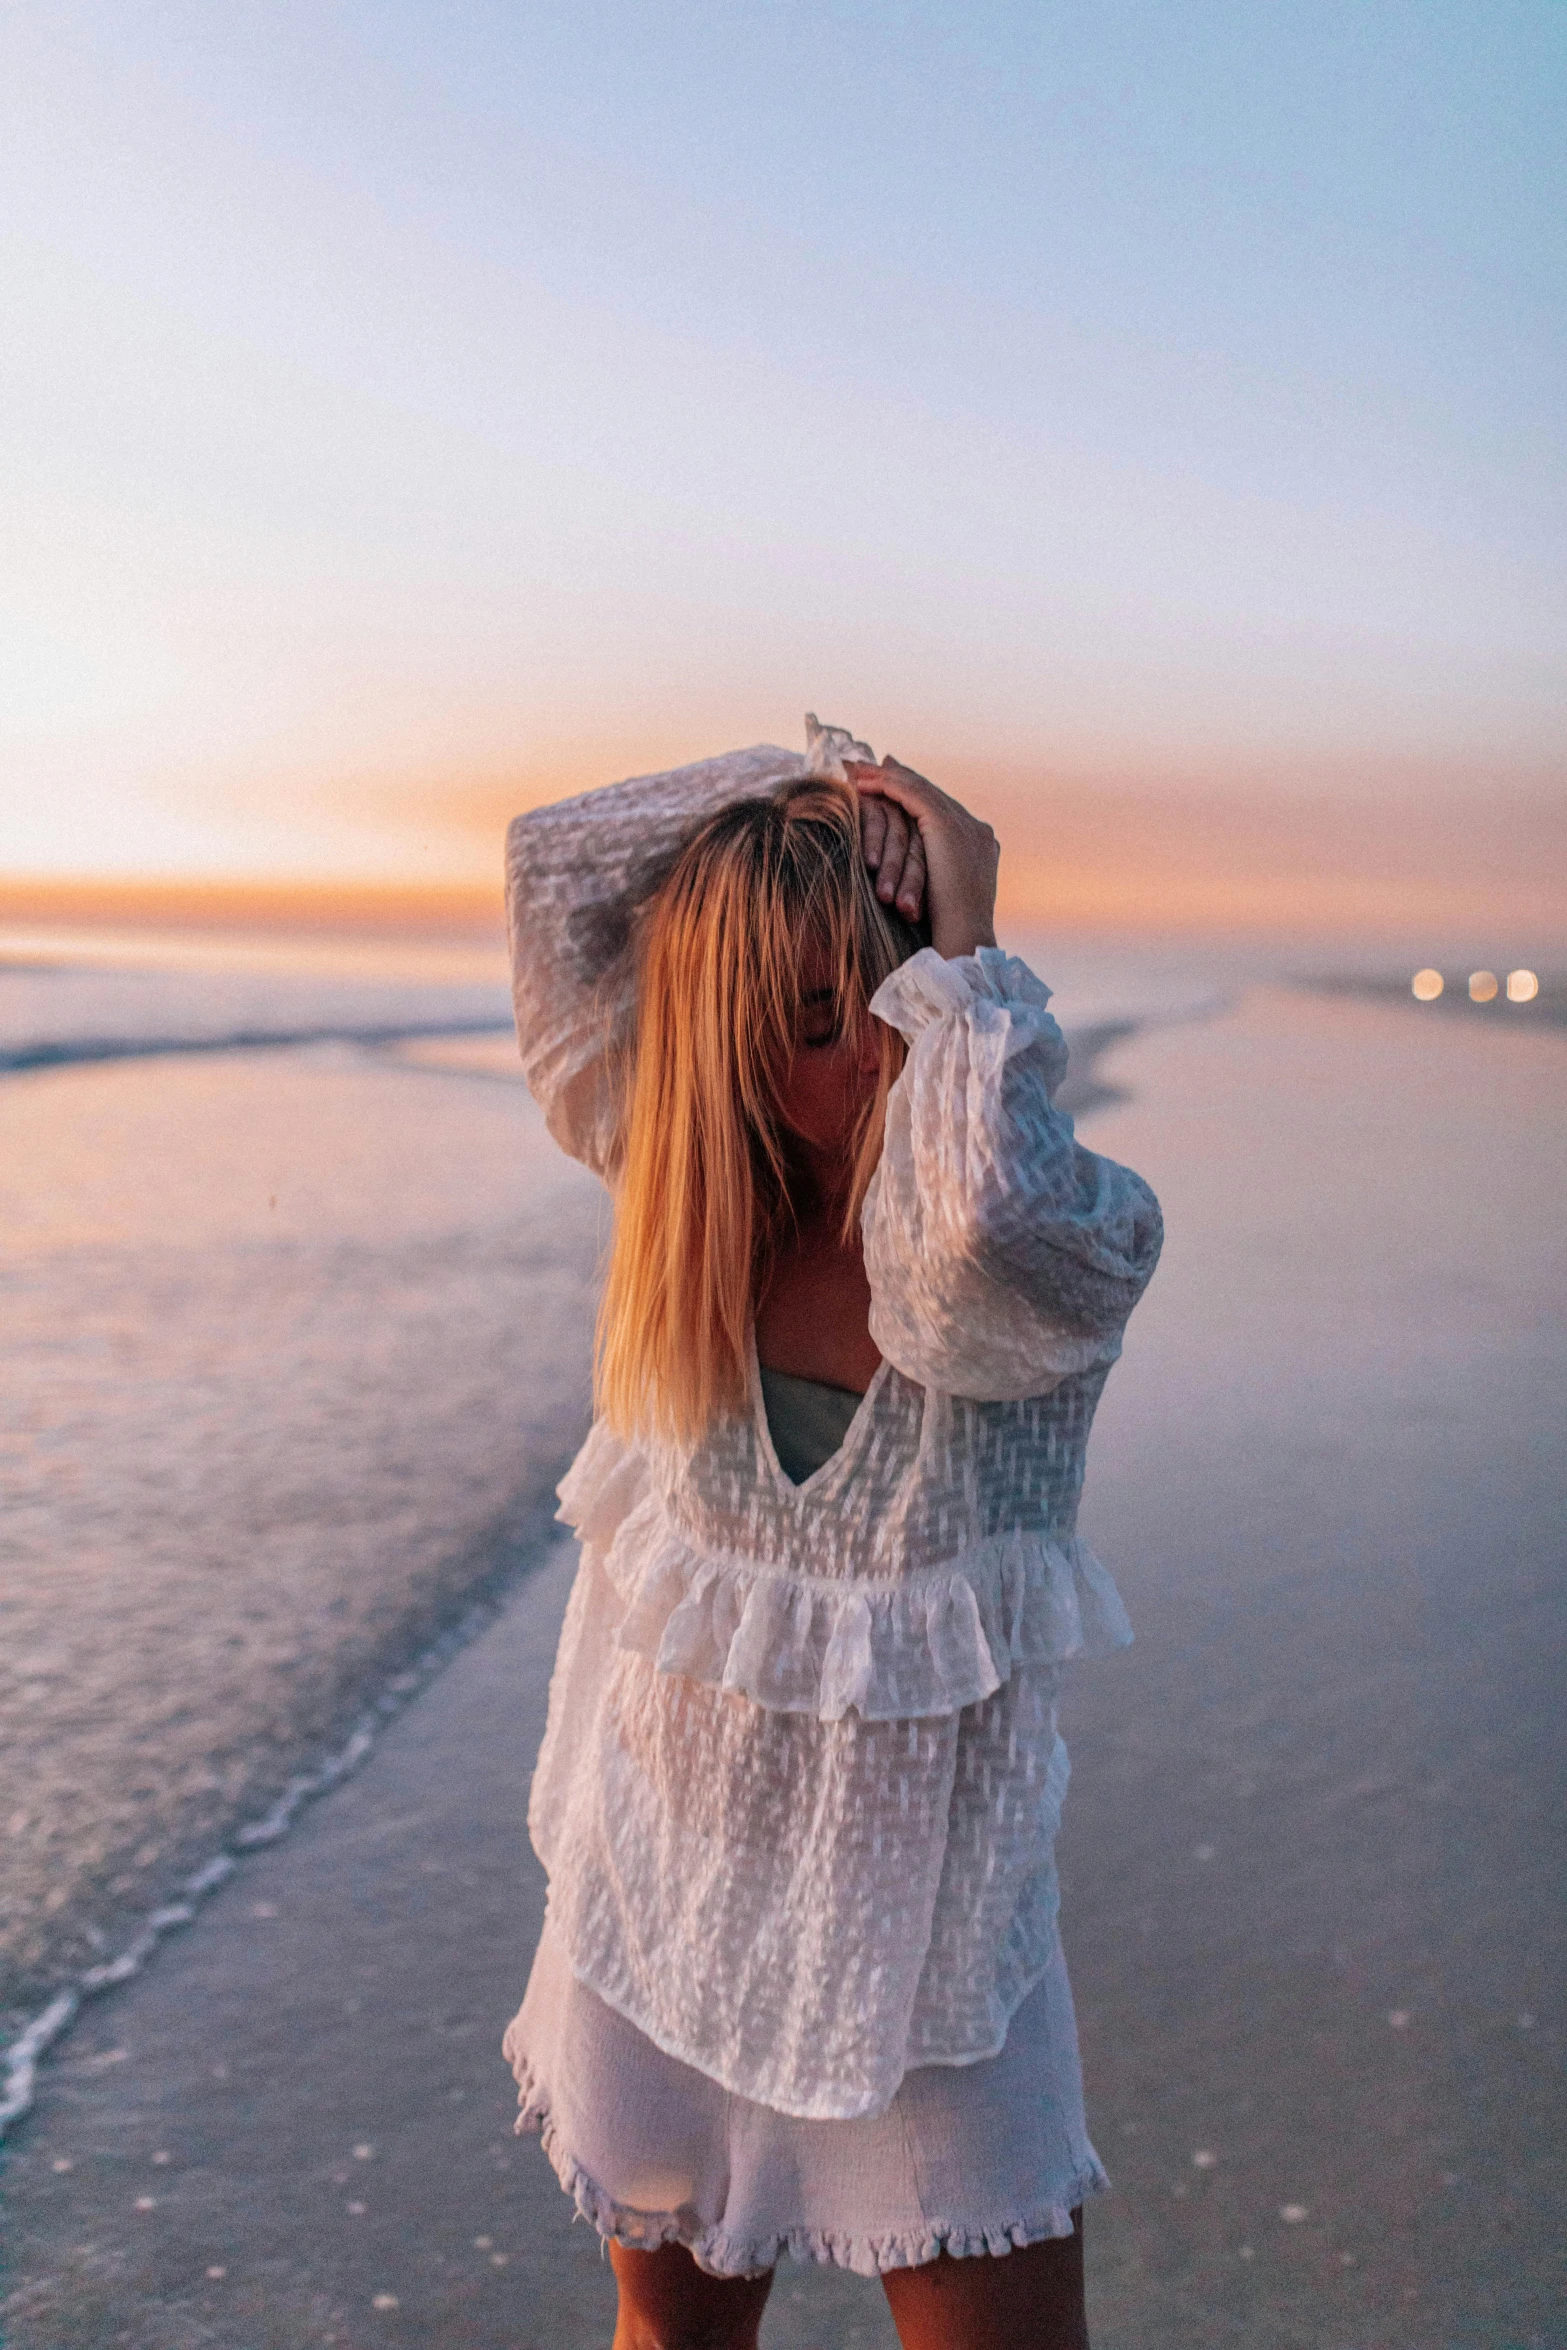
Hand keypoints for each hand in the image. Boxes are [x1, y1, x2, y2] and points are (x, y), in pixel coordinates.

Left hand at [848, 756, 998, 959]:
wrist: (965, 939)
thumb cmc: (951, 935)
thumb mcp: (944, 899)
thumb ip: (935, 879)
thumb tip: (916, 881)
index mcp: (980, 844)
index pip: (944, 810)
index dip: (916, 797)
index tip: (892, 784)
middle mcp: (976, 828)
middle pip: (933, 793)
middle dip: (900, 778)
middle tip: (872, 765)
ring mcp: (964, 824)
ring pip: (921, 788)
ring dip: (887, 776)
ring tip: (859, 769)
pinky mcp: (945, 825)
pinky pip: (911, 795)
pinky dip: (886, 786)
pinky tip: (864, 784)